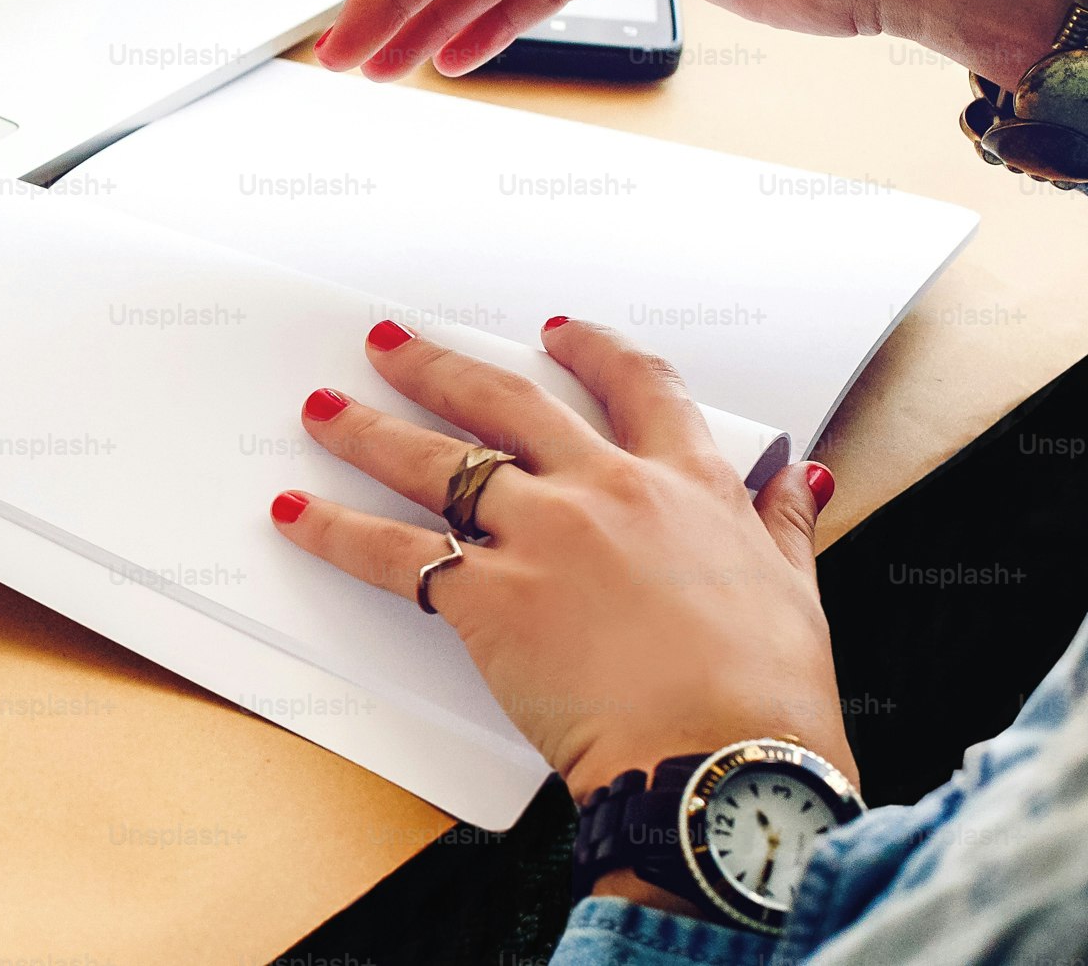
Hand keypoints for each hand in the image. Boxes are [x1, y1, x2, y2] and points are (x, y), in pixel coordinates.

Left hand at [269, 316, 856, 804]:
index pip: (637, 386)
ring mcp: (541, 536)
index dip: (591, 350)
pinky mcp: (489, 597)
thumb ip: (782, 526)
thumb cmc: (769, 698)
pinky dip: (333, 530)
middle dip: (437, 366)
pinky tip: (295, 514)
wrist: (725, 762)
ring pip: (434, 461)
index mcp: (687, 484)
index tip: (559, 332)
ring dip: (366, 429)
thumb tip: (799, 483)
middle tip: (390, 343)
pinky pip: (390, 552)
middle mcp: (605, 491)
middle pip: (504, 401)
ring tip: (321, 408)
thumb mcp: (798, 592)